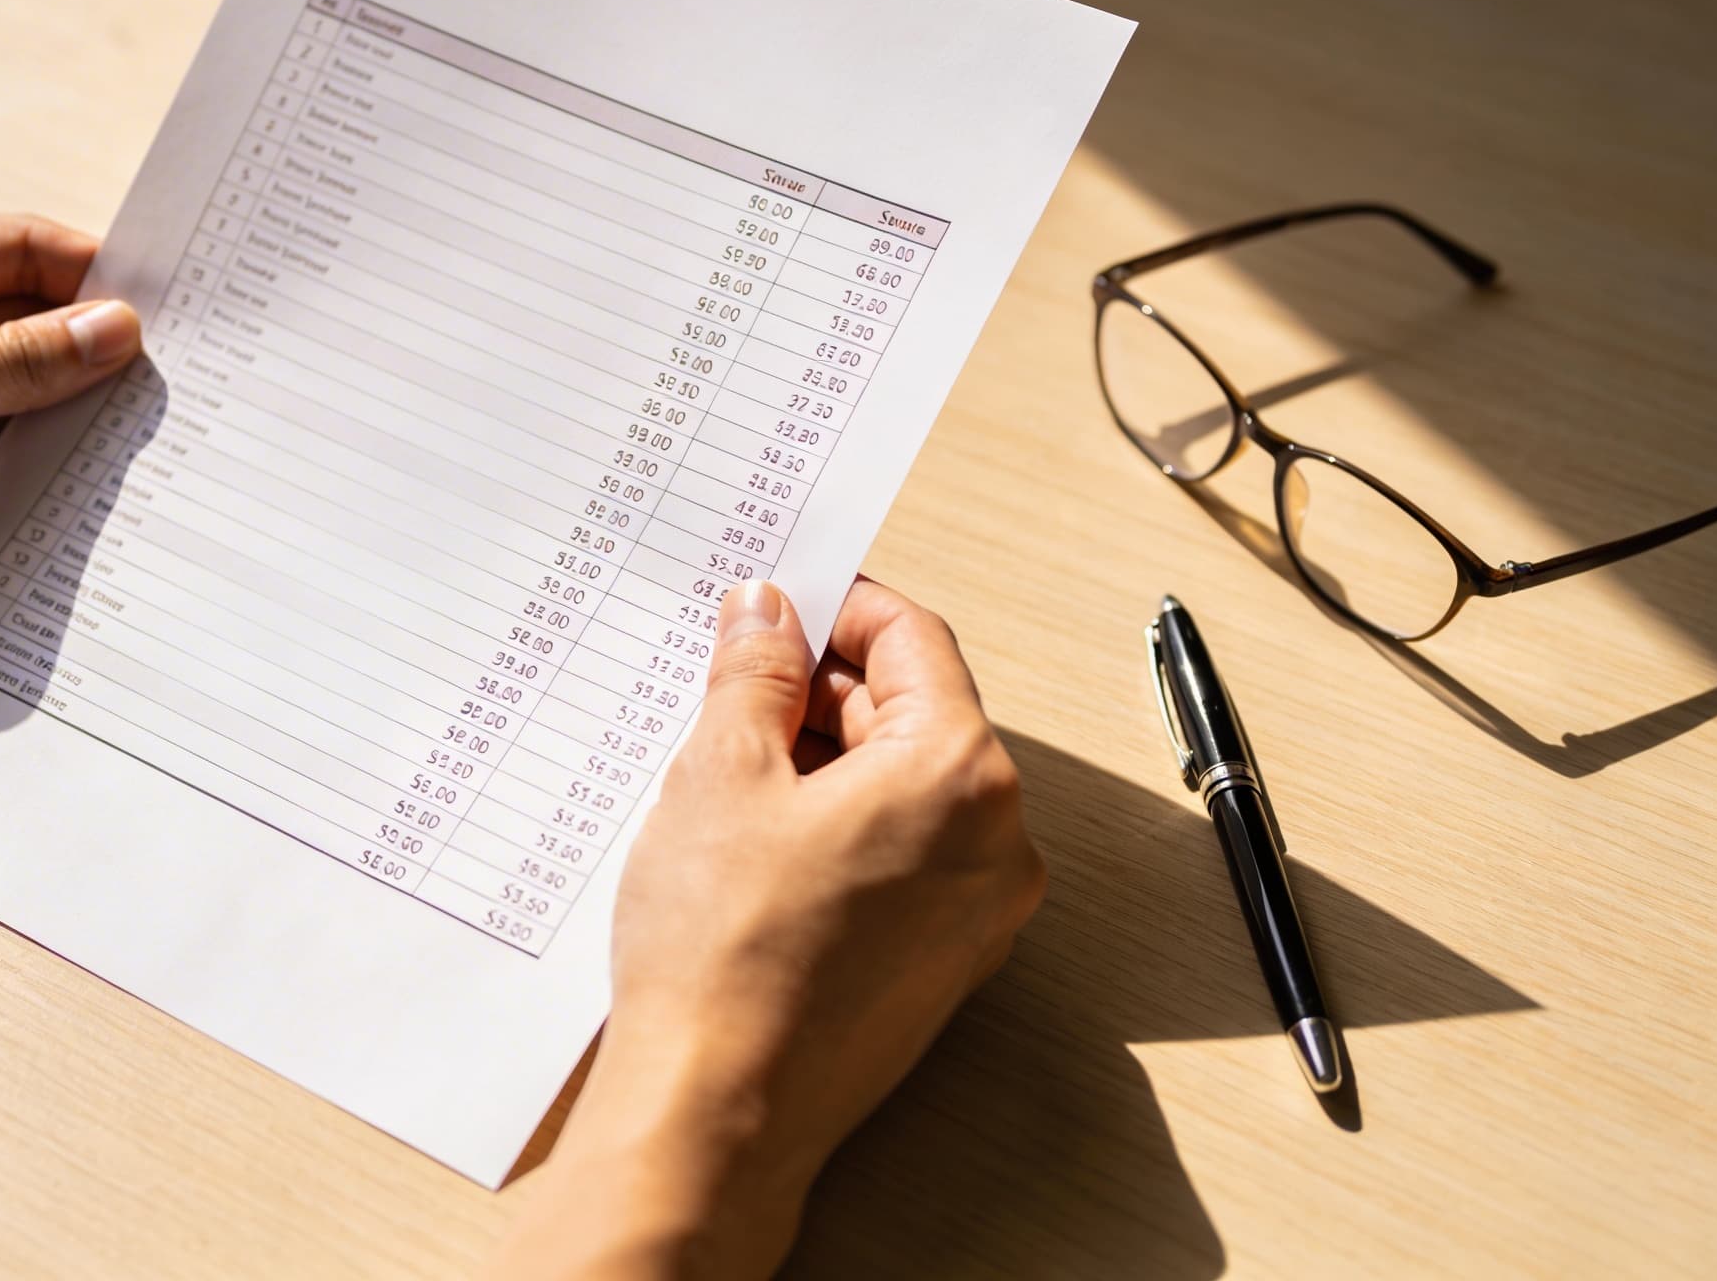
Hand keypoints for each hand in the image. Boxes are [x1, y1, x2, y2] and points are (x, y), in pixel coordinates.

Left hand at [0, 213, 139, 640]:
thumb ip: (16, 363)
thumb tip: (113, 330)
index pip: (17, 249)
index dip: (93, 276)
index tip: (171, 311)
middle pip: (24, 321)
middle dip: (88, 354)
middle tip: (174, 385)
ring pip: (16, 395)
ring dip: (66, 419)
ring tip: (147, 441)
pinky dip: (34, 472)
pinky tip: (89, 489)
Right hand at [486, 577, 1043, 1279]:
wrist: (719, 1110)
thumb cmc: (725, 953)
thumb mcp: (722, 772)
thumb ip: (754, 674)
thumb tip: (767, 614)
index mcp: (961, 775)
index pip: (913, 641)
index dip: (836, 608)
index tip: (775, 605)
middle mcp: (996, 843)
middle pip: (916, 714)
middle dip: (822, 689)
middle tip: (730, 683)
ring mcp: (978, 914)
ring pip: (905, 788)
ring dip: (824, 759)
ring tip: (726, 767)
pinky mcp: (942, 966)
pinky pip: (903, 858)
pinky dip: (840, 826)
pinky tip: (755, 838)